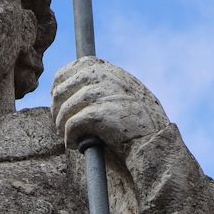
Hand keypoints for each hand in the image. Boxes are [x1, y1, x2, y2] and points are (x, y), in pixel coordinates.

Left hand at [52, 57, 167, 157]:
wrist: (155, 141)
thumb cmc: (137, 123)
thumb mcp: (121, 94)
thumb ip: (100, 86)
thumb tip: (63, 91)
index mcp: (106, 69)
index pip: (66, 72)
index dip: (58, 91)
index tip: (59, 107)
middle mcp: (102, 76)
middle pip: (60, 91)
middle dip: (57, 111)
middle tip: (62, 126)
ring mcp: (101, 94)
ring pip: (64, 110)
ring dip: (62, 127)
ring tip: (71, 138)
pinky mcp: (98, 114)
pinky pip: (71, 125)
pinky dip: (69, 137)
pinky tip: (76, 144)